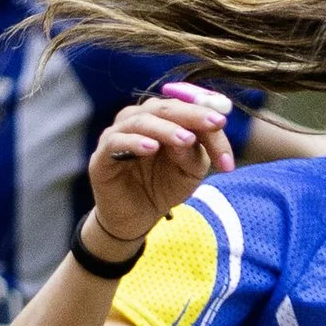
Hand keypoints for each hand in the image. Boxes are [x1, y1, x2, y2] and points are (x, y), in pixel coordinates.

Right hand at [79, 83, 237, 251]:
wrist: (137, 217)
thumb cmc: (163, 187)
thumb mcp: (189, 171)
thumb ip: (194, 153)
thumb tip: (191, 137)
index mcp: (161, 118)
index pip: (185, 108)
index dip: (205, 115)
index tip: (223, 125)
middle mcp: (138, 120)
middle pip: (164, 107)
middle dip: (191, 115)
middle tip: (213, 123)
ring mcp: (118, 135)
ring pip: (140, 120)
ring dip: (165, 129)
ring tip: (186, 139)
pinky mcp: (102, 156)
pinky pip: (116, 142)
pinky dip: (134, 142)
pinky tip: (151, 147)